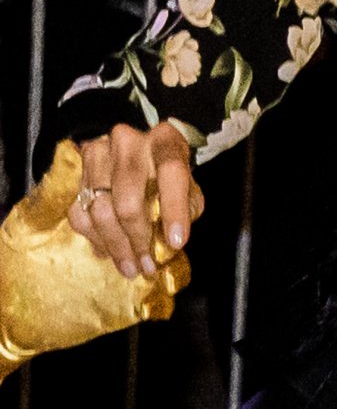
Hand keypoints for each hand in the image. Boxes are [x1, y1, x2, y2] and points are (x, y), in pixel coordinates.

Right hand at [66, 123, 194, 280]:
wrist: (136, 148)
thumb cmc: (166, 172)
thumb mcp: (187, 184)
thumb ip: (184, 209)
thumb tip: (168, 244)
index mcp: (165, 141)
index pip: (171, 171)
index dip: (174, 210)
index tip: (176, 243)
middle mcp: (129, 142)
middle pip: (128, 200)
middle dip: (138, 240)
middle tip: (146, 266)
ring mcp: (99, 154)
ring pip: (100, 210)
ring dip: (115, 246)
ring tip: (130, 267)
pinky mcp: (77, 170)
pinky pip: (79, 213)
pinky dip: (94, 238)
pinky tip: (108, 251)